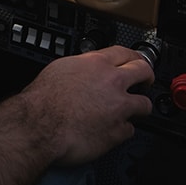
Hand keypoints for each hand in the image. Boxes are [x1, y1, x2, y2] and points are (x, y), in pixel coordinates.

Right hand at [17, 45, 153, 165]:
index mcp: (96, 63)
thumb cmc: (42, 100)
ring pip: (144, 104)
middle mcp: (112, 82)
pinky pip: (129, 130)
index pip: (126, 53)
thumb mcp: (60, 69)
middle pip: (144, 72)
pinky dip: (121, 131)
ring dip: (138, 108)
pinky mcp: (118, 131)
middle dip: (146, 77)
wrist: (39, 125)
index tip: (136, 62)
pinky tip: (110, 131)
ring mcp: (119, 107)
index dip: (134, 58)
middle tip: (144, 83)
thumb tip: (86, 70)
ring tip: (128, 112)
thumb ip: (81, 67)